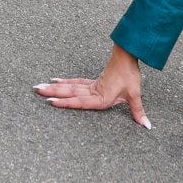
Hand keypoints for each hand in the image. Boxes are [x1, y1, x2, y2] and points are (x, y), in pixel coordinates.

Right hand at [34, 43, 150, 126]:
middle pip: (70, 92)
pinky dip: (66, 81)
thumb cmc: (130, 75)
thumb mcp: (135, 94)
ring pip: (70, 86)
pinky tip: (56, 80)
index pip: (80, 101)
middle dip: (53, 92)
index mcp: (100, 97)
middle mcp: (92, 91)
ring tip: (40, 87)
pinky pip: (76, 82)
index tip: (51, 102)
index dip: (65, 102)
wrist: (128, 56)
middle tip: (36, 91)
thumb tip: (147, 126)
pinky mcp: (93, 81)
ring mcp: (91, 85)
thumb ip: (138, 111)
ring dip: (55, 87)